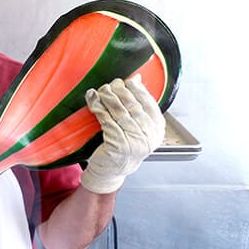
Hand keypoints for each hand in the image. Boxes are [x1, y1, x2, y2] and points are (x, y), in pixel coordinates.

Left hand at [81, 75, 165, 193]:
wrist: (110, 171)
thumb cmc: (123, 145)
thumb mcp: (136, 126)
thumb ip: (138, 105)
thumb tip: (137, 78)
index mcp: (157, 128)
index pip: (148, 102)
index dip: (136, 89)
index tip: (125, 81)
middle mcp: (149, 135)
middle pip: (132, 104)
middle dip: (118, 91)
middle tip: (108, 85)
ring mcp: (135, 141)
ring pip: (119, 110)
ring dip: (106, 96)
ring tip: (98, 90)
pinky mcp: (119, 144)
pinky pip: (106, 119)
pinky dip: (98, 107)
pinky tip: (92, 100)